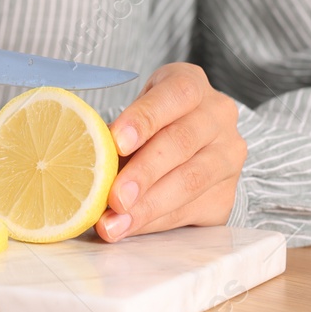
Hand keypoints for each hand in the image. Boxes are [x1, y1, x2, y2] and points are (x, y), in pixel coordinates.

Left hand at [95, 63, 244, 241]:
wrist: (190, 146)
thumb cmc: (150, 125)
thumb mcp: (134, 115)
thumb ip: (116, 135)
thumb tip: (82, 160)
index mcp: (192, 85)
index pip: (176, 94)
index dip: (144, 118)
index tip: (116, 142)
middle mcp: (218, 116)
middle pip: (182, 142)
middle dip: (144, 173)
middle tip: (114, 196)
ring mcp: (228, 156)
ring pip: (190, 181)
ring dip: (148, 206)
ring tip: (115, 222)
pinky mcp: (226, 193)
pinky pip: (190, 210)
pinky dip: (155, 221)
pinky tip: (129, 227)